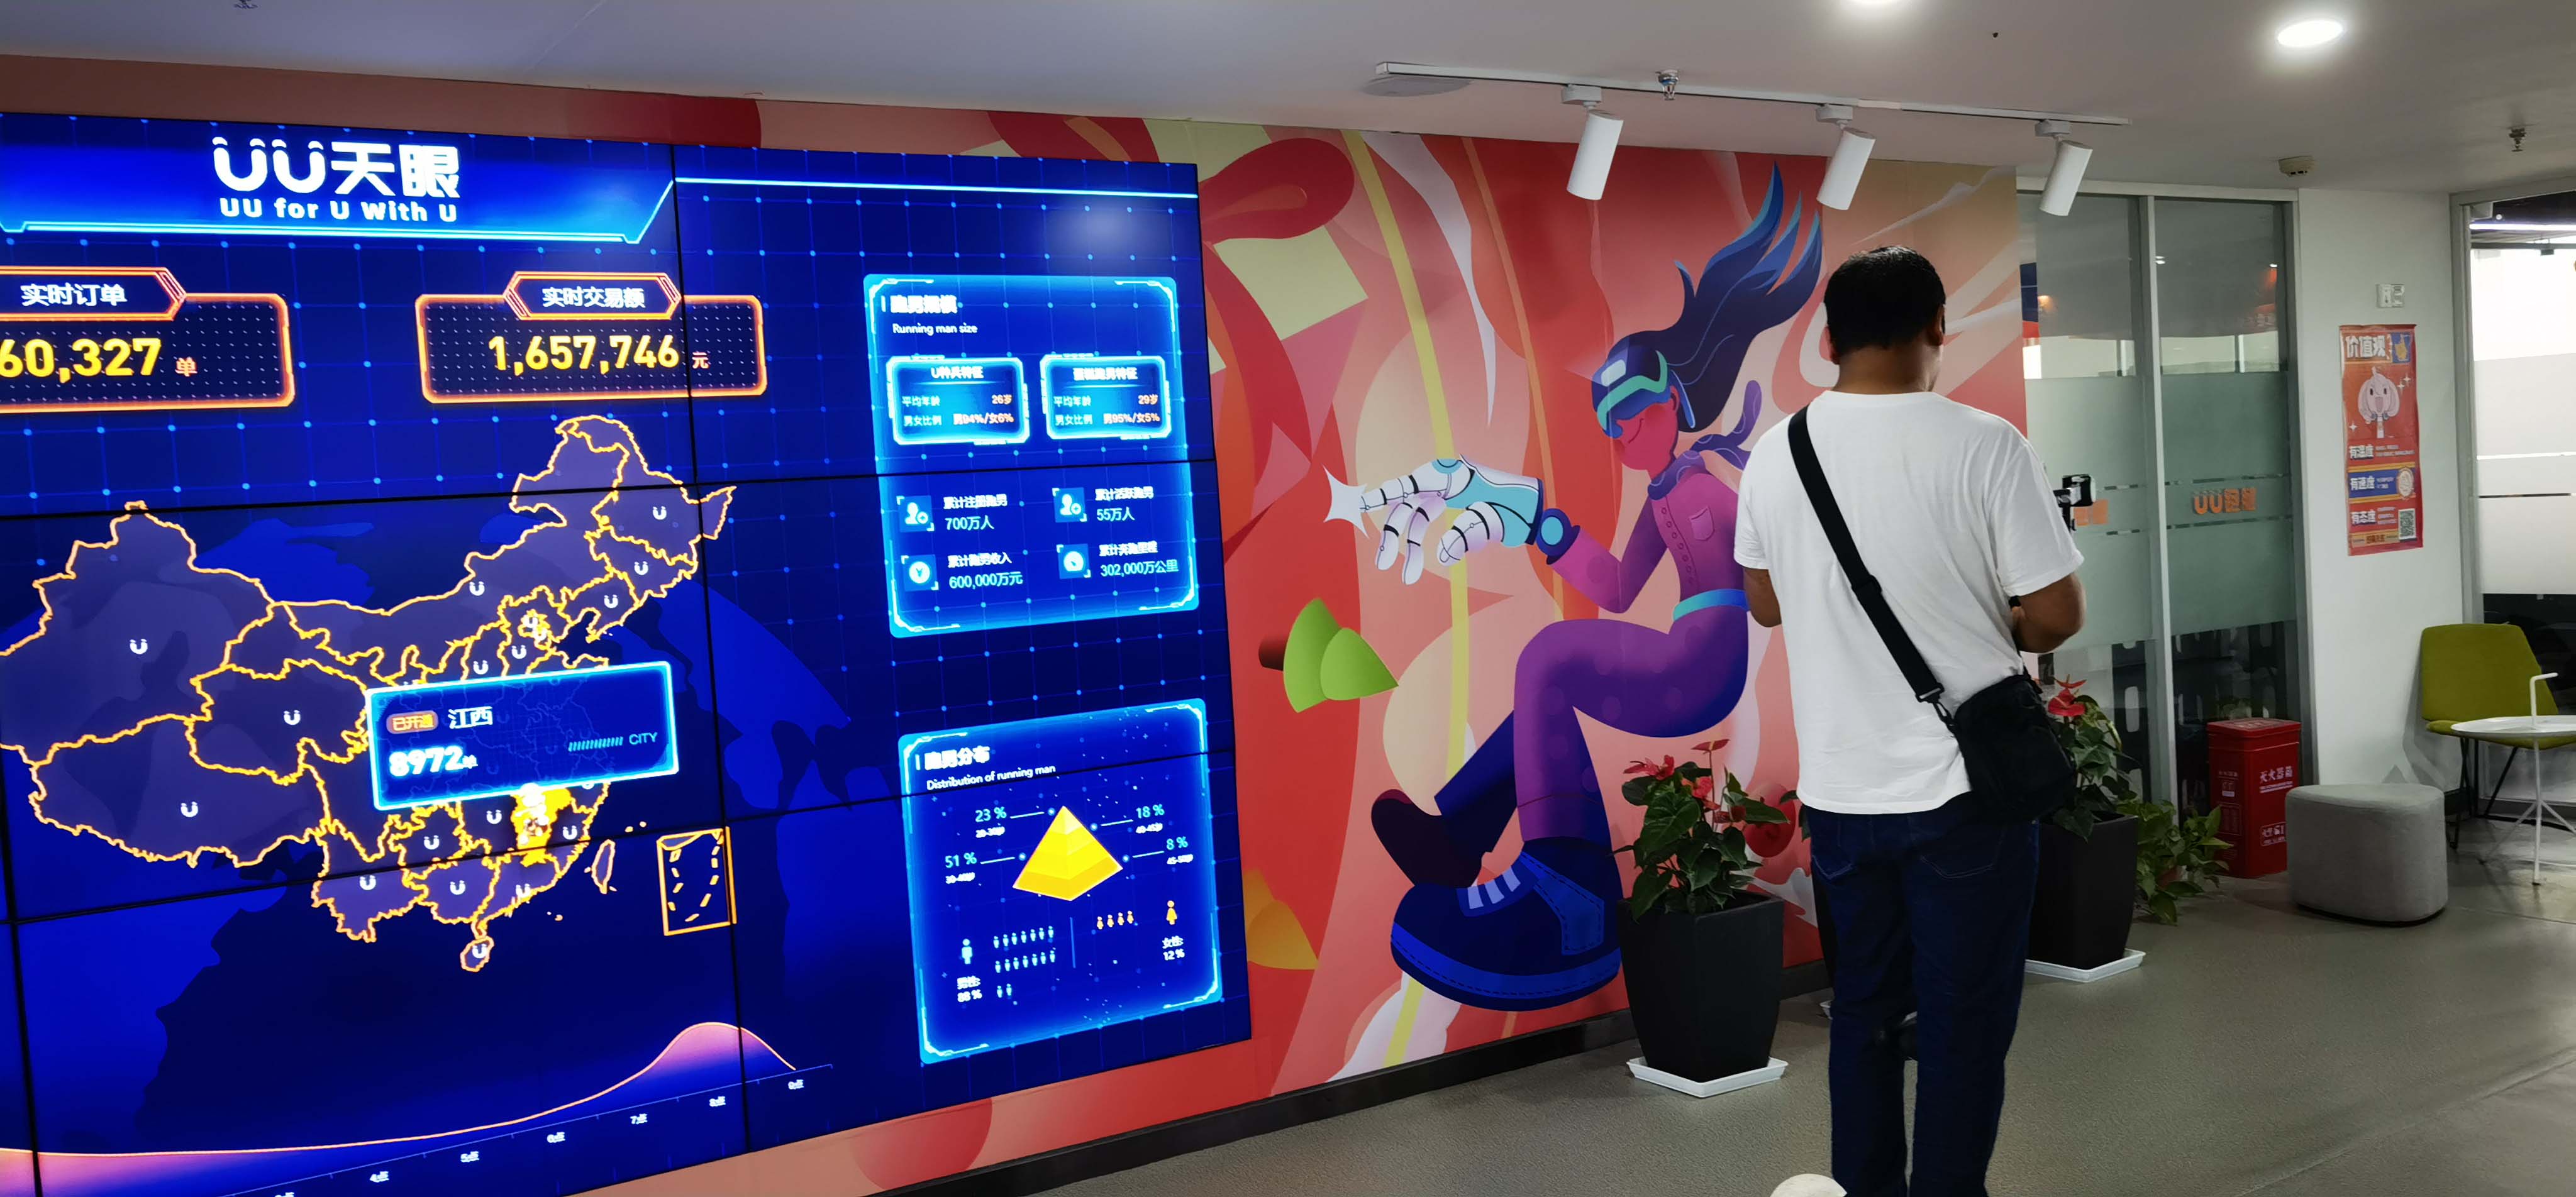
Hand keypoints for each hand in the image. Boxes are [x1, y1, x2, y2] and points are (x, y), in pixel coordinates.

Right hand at [1359, 458, 1541, 583]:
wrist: (1536, 510)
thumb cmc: (1518, 508)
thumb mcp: (1496, 523)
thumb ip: (1468, 535)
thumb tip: (1442, 556)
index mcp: (1452, 477)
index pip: (1411, 485)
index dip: (1385, 494)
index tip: (1362, 505)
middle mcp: (1444, 483)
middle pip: (1409, 509)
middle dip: (1395, 538)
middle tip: (1384, 565)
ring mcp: (1446, 495)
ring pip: (1416, 521)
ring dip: (1410, 549)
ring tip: (1407, 579)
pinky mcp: (1451, 508)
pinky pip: (1433, 527)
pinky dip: (1433, 546)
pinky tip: (1443, 558)